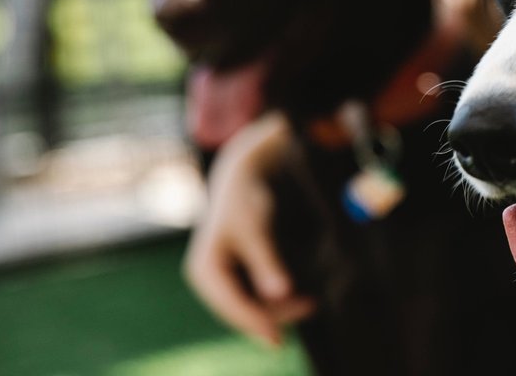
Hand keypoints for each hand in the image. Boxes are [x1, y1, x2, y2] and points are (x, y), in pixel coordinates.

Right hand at [183, 111, 315, 345]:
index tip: (279, 338)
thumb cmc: (246, 200)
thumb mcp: (256, 229)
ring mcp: (221, 278)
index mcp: (204, 270)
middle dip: (273, 315)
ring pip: (249, 304)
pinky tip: (299, 297)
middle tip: (310, 309)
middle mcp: (208, 278)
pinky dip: (275, 298)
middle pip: (240, 309)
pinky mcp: (234, 275)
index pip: (231, 305)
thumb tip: (280, 294)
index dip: (255, 323)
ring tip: (311, 303)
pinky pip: (254, 295)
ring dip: (278, 308)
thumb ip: (267, 261)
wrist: (241, 178)